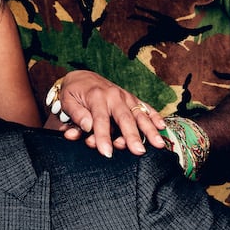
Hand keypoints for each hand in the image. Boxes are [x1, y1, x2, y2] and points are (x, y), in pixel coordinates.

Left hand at [46, 70, 166, 157]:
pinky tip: (162, 126)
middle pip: (124, 118)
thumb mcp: (67, 102)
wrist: (81, 77)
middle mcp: (113, 95)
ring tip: (158, 144)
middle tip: (138, 151)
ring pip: (139, 114)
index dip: (103, 137)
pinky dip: (154, 116)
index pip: (100, 120)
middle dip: (132, 136)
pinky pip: (145, 107)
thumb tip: (88, 126)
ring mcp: (125, 96)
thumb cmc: (73, 93)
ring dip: (149, 130)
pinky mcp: (131, 99)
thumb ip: (77, 115)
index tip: (107, 152)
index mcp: (96, 96)